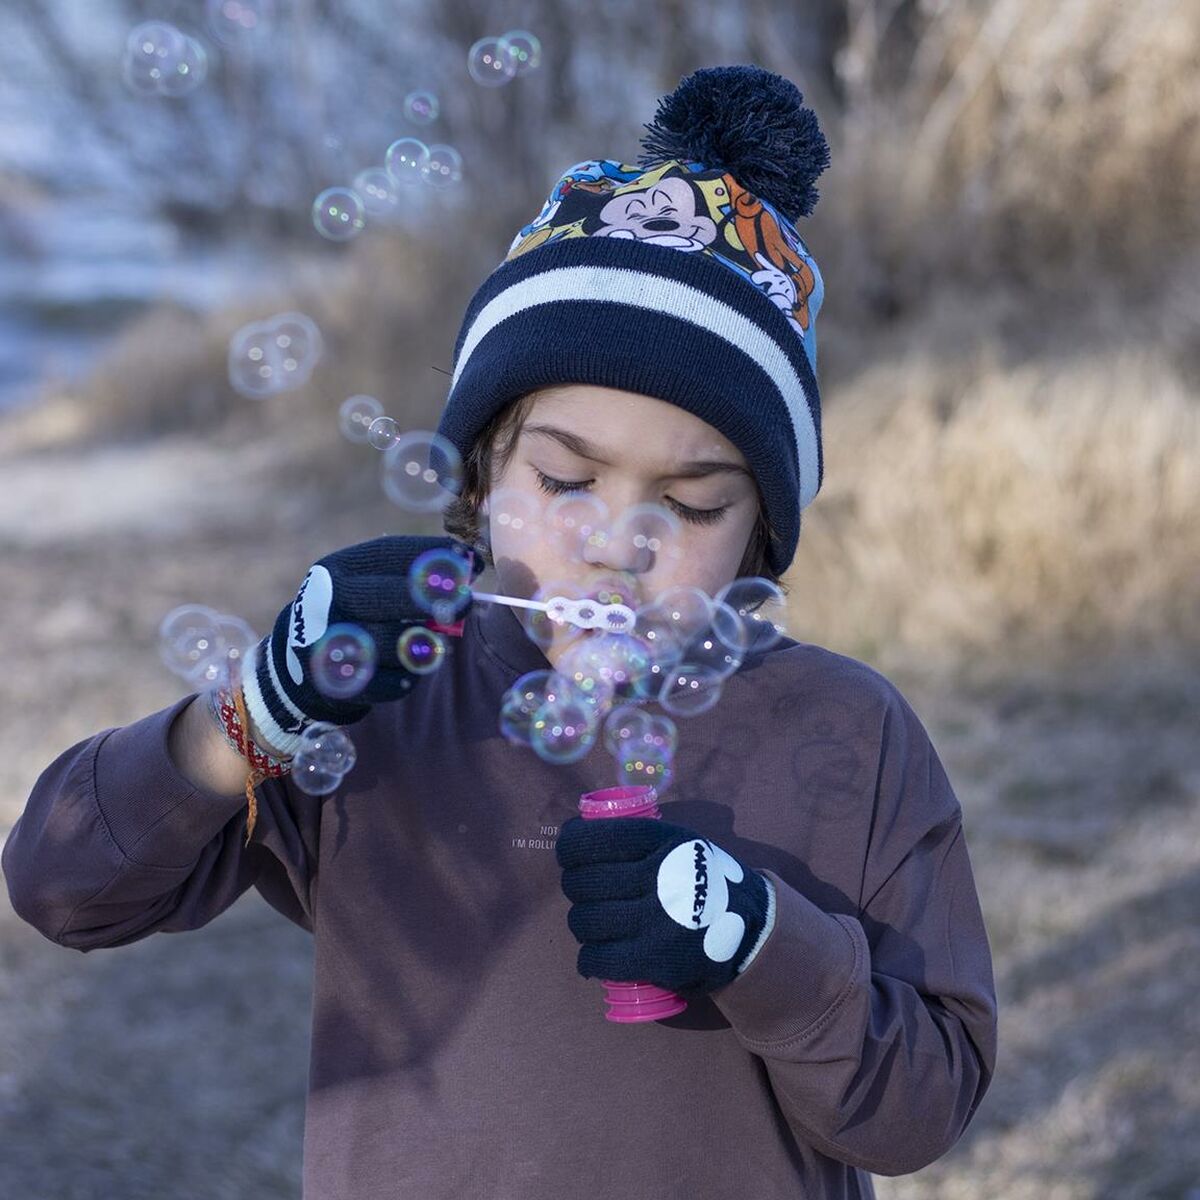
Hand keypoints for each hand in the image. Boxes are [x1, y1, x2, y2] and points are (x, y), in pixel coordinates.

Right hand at [242, 535, 479, 755]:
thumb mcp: (370, 584)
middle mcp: (328, 600)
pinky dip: (405, 680)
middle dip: (434, 598)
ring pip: (393, 642)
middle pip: (388, 596)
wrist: (298, 664)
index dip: (432, 553)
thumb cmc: (355, 615)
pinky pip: (387, 683)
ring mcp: (328, 641)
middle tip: (466, 604)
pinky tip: (408, 674)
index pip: (389, 553)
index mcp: (340, 569)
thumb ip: (412, 574)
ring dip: (423, 645)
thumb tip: (469, 563)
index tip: (470, 560)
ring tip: (433, 645)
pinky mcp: (334, 681)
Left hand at [555, 817, 771, 996]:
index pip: (594, 840)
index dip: (570, 846)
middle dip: (575, 886)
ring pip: (584, 920)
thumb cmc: (705, 880)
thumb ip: (638, 837)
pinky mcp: (655, 959)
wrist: (754, 930)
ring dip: (582, 922)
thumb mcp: (681, 842)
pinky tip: (596, 955)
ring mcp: (655, 920)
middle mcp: (658, 876)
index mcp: (662, 841)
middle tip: (585, 892)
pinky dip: (589, 958)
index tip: (570, 852)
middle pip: (582, 882)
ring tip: (595, 923)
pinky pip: (596, 958)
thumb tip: (579, 833)